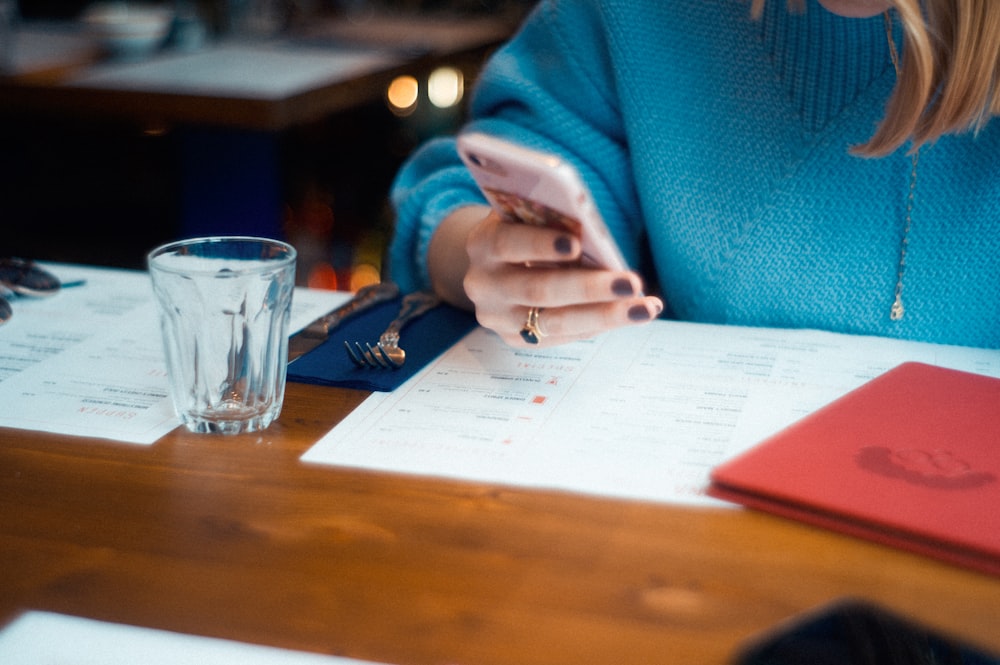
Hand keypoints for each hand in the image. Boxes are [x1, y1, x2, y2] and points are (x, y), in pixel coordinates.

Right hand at [461, 209, 662, 346]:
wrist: (493, 265)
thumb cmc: (523, 230)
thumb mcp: (526, 217)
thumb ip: (549, 220)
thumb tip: (595, 234)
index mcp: (483, 244)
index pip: (509, 243)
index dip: (540, 244)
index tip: (576, 243)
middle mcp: (484, 285)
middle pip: (538, 290)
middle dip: (588, 287)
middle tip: (631, 282)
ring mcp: (498, 318)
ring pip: (554, 322)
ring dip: (604, 315)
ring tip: (644, 307)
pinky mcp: (516, 339)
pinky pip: (562, 336)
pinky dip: (599, 324)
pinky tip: (632, 314)